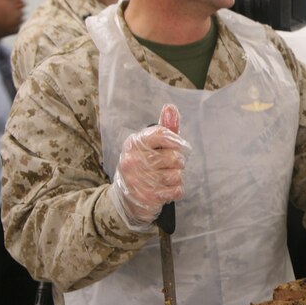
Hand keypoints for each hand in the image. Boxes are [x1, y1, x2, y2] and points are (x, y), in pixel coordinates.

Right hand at [109, 104, 190, 229]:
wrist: (127, 197)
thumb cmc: (143, 165)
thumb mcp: (149, 145)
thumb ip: (164, 128)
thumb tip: (171, 107)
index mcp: (134, 144)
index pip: (161, 134)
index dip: (176, 140)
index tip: (179, 146)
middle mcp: (134, 161)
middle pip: (174, 157)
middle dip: (178, 162)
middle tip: (169, 165)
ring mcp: (140, 180)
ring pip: (177, 175)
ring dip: (177, 177)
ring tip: (165, 177)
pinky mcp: (148, 197)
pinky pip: (177, 190)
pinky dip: (176, 190)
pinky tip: (166, 189)